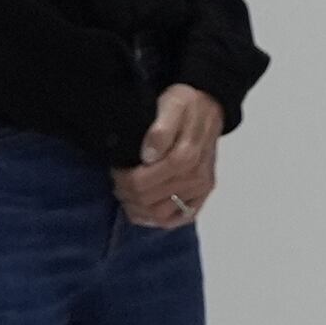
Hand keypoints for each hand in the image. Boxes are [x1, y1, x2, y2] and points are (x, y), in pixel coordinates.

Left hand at [121, 85, 224, 228]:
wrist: (208, 107)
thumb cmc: (186, 105)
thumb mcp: (172, 104)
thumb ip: (161, 129)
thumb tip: (148, 156)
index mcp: (186, 156)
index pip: (143, 183)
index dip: (123, 180)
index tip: (116, 168)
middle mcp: (196, 177)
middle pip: (149, 201)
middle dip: (127, 193)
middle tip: (119, 179)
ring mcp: (200, 189)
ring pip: (160, 215)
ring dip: (138, 208)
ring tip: (129, 193)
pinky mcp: (202, 195)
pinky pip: (178, 219)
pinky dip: (158, 220)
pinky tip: (146, 209)